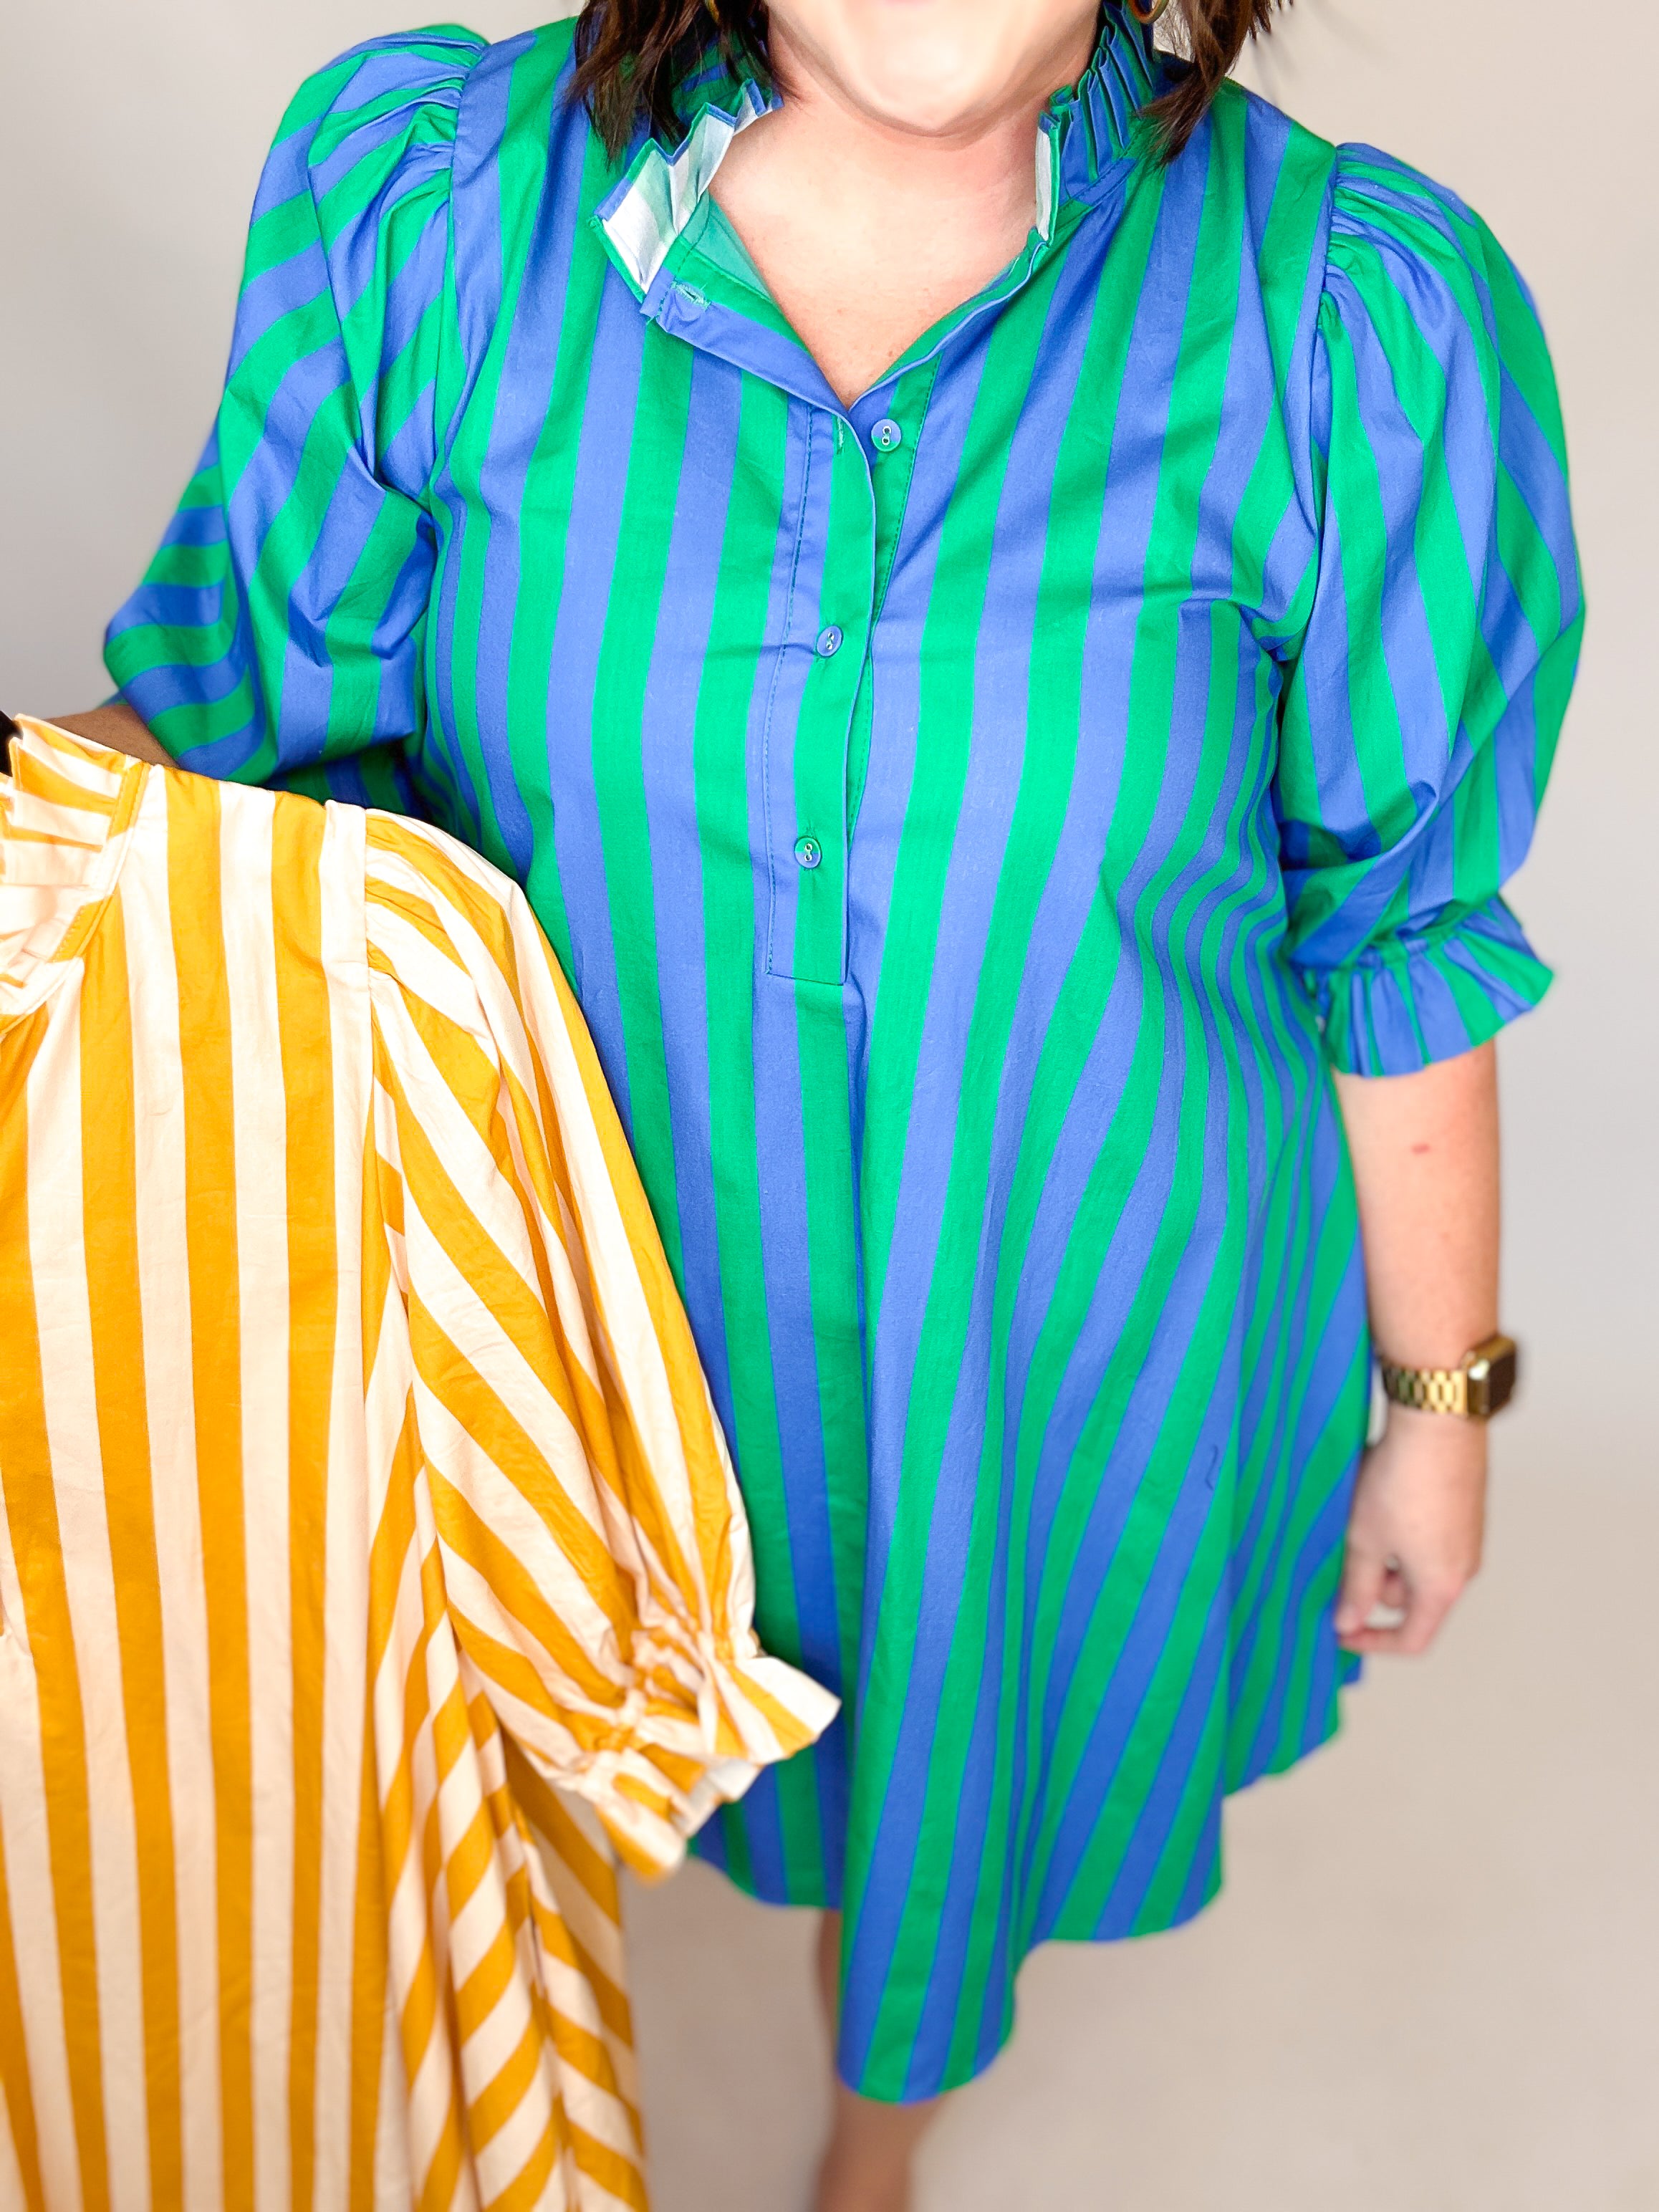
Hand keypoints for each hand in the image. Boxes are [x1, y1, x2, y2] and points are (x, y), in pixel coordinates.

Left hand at [1334, 1407, 1486, 1654]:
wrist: (1436, 1421)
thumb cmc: (1402, 1481)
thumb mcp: (1365, 1540)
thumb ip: (1355, 1586)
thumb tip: (1348, 1621)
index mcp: (1442, 1586)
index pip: (1413, 1639)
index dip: (1372, 1642)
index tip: (1340, 1630)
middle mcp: (1463, 1566)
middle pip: (1412, 1598)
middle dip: (1373, 1584)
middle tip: (1341, 1553)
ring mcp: (1466, 1535)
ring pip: (1416, 1563)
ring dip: (1384, 1552)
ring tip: (1358, 1517)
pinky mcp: (1463, 1507)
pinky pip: (1427, 1535)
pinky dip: (1399, 1530)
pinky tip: (1377, 1497)